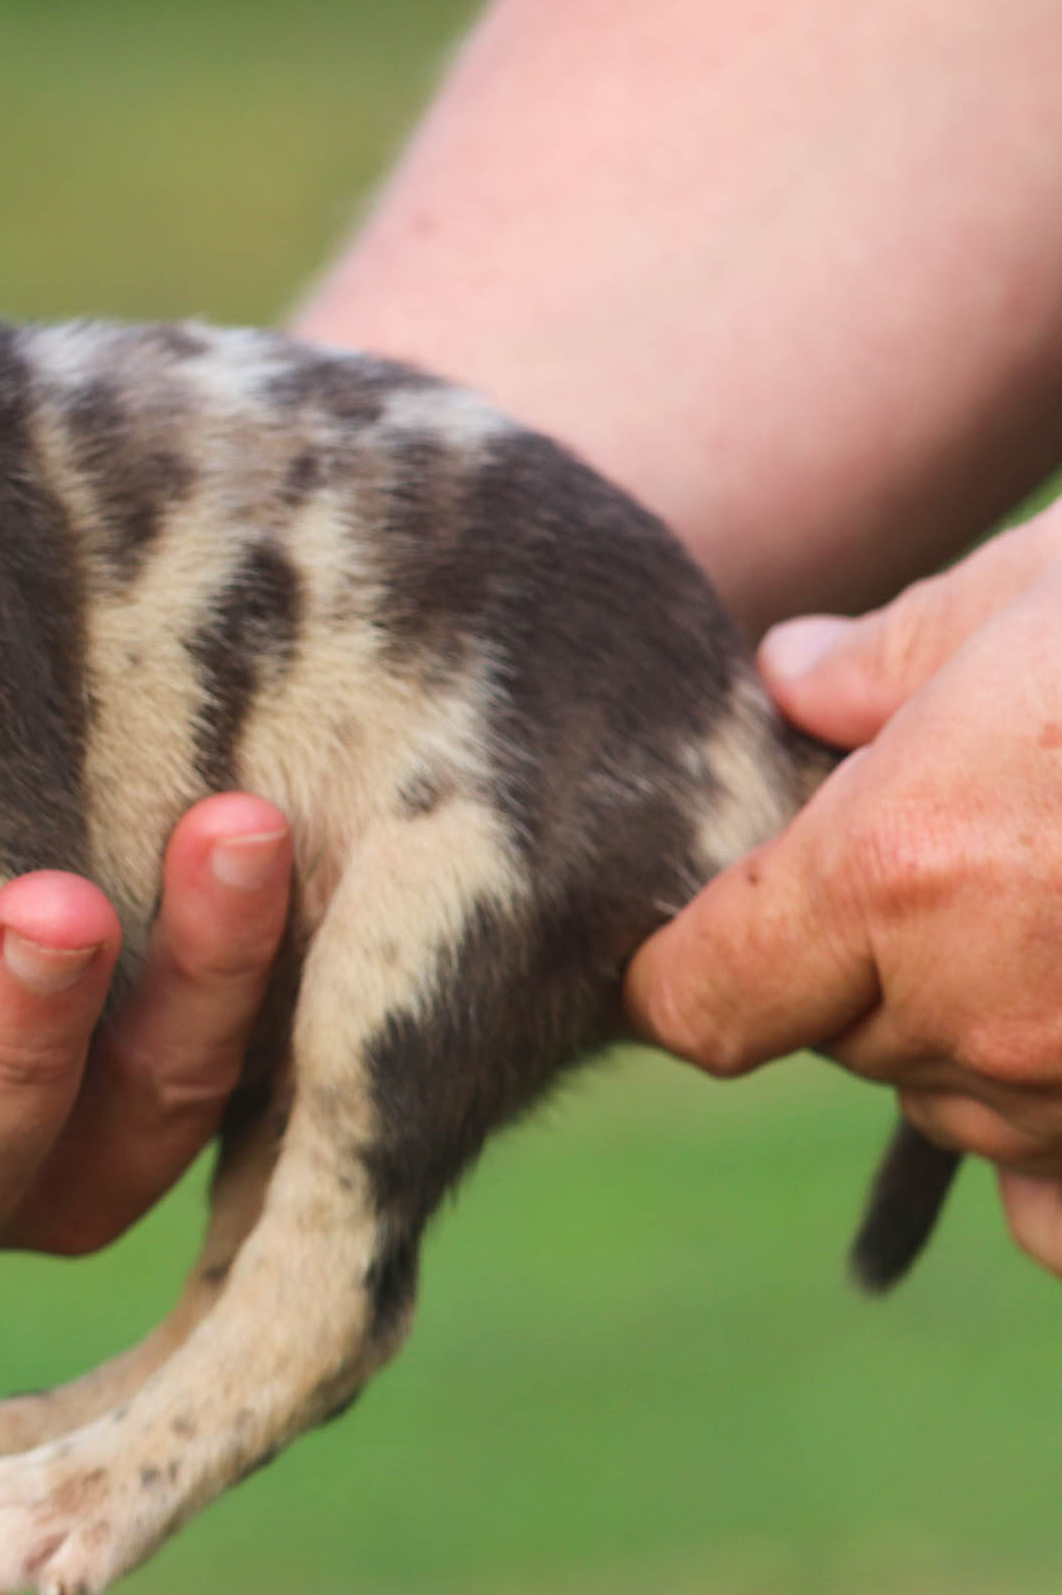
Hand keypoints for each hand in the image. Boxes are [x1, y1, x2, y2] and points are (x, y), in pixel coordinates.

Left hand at [626, 507, 1061, 1276]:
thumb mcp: (1033, 592)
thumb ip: (882, 660)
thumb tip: (791, 680)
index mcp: (896, 873)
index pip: (701, 1000)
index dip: (686, 964)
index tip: (705, 927)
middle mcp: (984, 1013)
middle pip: (839, 1043)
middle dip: (859, 963)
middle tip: (953, 857)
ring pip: (963, 1118)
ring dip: (975, 1045)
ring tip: (1055, 912)